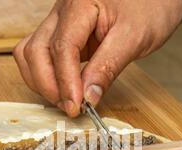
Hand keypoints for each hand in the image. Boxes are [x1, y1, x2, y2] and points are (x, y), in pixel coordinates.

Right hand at [13, 0, 181, 116]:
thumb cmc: (150, 6)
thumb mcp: (134, 38)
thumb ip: (108, 67)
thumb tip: (87, 97)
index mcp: (79, 4)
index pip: (62, 48)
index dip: (66, 82)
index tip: (76, 106)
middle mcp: (62, 11)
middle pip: (36, 51)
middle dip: (49, 85)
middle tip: (72, 107)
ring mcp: (58, 21)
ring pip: (31, 53)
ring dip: (43, 81)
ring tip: (67, 99)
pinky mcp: (62, 33)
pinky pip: (40, 54)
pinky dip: (47, 74)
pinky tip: (65, 88)